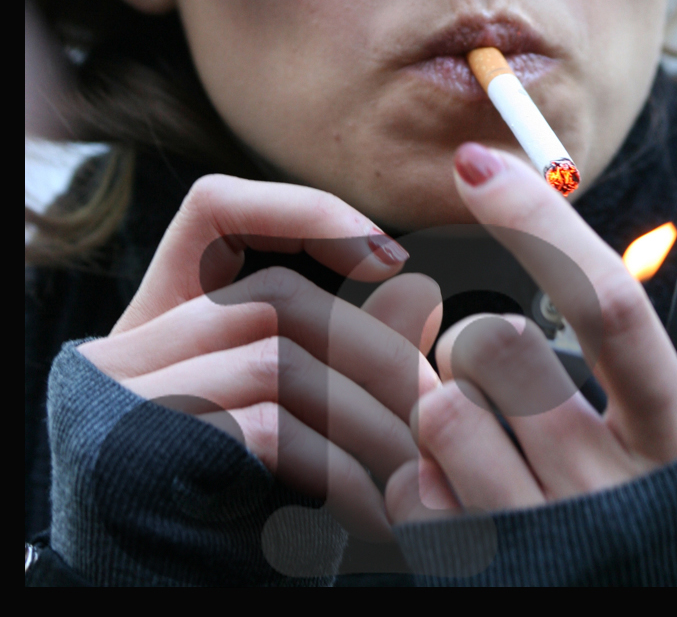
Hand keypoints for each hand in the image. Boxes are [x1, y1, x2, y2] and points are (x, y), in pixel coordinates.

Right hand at [79, 174, 441, 539]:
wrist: (147, 589)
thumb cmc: (226, 509)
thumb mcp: (280, 416)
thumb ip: (330, 353)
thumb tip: (417, 298)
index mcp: (159, 318)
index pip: (213, 210)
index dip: (304, 211)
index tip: (392, 258)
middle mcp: (130, 345)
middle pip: (276, 298)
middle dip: (376, 350)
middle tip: (440, 411)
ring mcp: (125, 395)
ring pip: (280, 361)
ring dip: (371, 420)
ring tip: (419, 476)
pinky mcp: (141, 454)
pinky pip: (269, 432)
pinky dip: (342, 473)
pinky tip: (378, 517)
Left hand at [386, 144, 676, 521]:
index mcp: (675, 442)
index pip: (606, 304)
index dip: (538, 223)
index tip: (479, 165)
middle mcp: (601, 494)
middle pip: (500, 349)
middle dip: (486, 336)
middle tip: (510, 363)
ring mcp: (534, 541)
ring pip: (445, 412)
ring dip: (454, 401)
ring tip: (497, 426)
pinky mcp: (477, 575)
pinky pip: (411, 490)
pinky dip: (426, 472)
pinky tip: (469, 484)